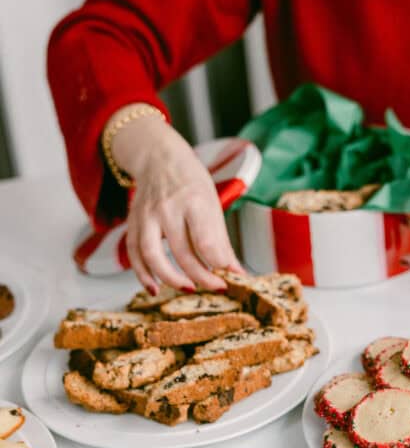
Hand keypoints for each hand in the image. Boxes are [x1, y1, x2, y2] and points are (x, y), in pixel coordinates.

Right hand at [111, 114, 242, 292]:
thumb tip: (237, 273)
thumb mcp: (212, 204)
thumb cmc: (191, 183)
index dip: (219, 264)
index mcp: (194, 201)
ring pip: (153, 254)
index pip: (206, 241)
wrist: (159, 158)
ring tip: (189, 289)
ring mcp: (147, 216)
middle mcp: (168, 208)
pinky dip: (142, 274)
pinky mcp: (133, 223)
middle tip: (216, 287)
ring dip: (171, 278)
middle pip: (183, 252)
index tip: (230, 277)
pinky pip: (134, 253)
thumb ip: (221, 241)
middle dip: (201, 276)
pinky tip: (155, 288)